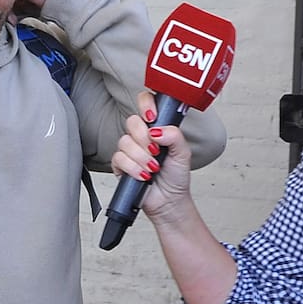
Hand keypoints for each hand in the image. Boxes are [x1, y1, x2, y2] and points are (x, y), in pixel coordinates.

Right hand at [110, 91, 194, 218]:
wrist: (169, 200)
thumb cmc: (176, 176)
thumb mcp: (183, 153)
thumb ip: (174, 135)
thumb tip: (156, 130)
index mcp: (156, 128)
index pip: (145, 103)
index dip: (146, 104)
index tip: (152, 117)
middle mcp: (141, 136)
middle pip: (132, 121)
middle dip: (144, 138)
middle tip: (156, 151)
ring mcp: (129, 150)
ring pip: (125, 141)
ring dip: (141, 157)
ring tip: (153, 168)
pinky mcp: (120, 165)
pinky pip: (119, 158)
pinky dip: (133, 168)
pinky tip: (143, 175)